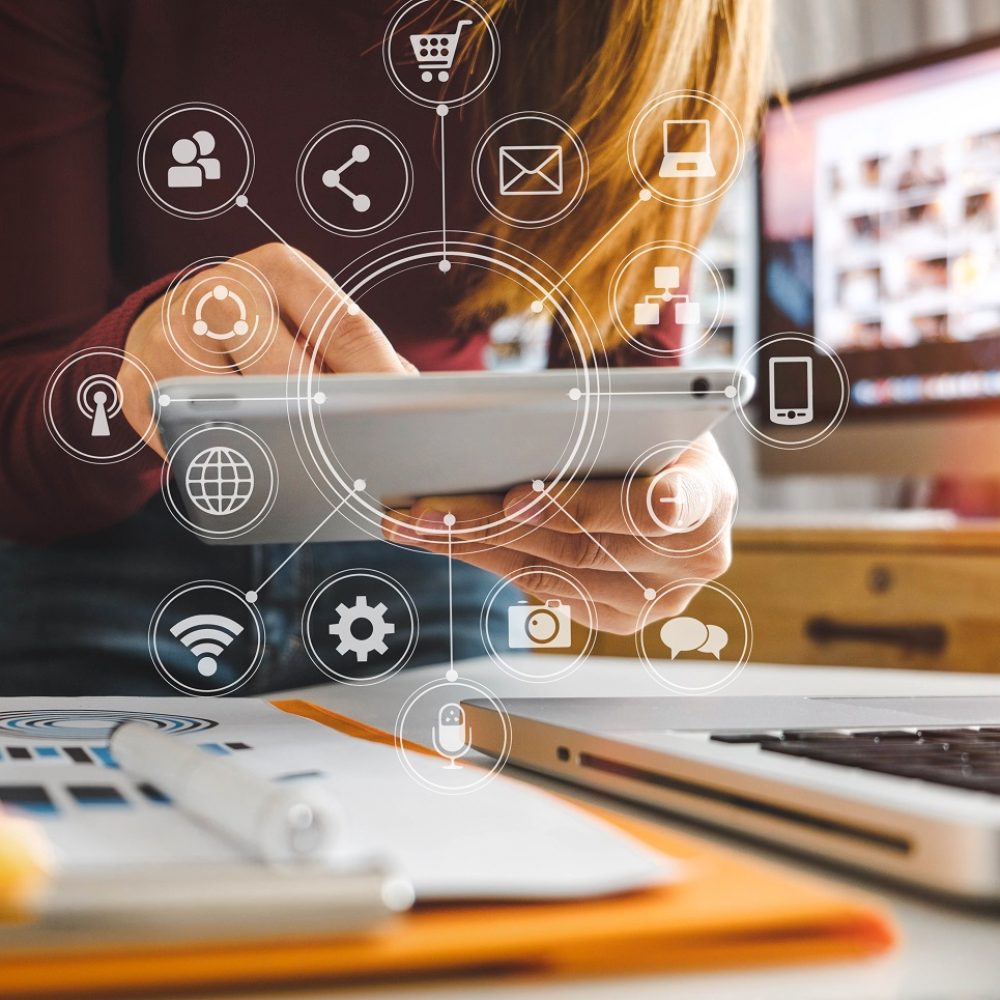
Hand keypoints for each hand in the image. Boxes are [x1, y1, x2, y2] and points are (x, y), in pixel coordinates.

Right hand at [119, 243, 412, 456]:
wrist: (168, 324)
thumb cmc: (264, 331)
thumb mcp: (309, 319)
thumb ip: (357, 352)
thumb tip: (409, 399)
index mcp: (280, 269)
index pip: (347, 330)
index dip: (382, 383)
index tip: (409, 424)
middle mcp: (222, 291)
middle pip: (294, 375)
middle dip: (330, 423)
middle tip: (360, 459)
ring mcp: (173, 336)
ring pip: (244, 412)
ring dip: (278, 448)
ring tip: (311, 469)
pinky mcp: (140, 386)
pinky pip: (197, 441)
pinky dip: (230, 463)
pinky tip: (256, 471)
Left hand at [383, 434, 735, 634]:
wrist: (673, 469)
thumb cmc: (647, 429)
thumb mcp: (636, 408)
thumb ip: (593, 416)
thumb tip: (493, 416)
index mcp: (709, 493)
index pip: (661, 507)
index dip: (582, 505)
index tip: (516, 498)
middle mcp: (697, 555)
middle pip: (583, 547)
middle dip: (496, 525)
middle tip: (430, 508)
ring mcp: (666, 597)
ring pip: (557, 575)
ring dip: (479, 548)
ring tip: (420, 524)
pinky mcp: (628, 618)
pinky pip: (552, 594)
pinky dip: (495, 565)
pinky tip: (449, 541)